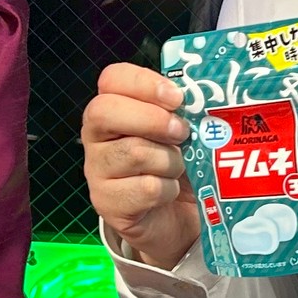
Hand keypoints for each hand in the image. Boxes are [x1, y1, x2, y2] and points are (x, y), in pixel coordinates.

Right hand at [80, 63, 200, 269]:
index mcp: (113, 108)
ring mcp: (97, 172)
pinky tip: (169, 192)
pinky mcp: (108, 204)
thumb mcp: (180, 132)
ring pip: (133, 153)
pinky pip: (145, 188)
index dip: (144, 83)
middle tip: (182, 132)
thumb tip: (200, 98)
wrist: (175, 218)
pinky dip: (167, 189)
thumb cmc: (176, 165)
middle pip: (106, 112)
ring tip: (179, 167)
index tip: (176, 97)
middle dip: (152, 120)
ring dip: (168, 161)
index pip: (112, 79)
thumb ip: (181, 111)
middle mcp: (96, 137)